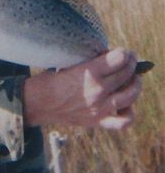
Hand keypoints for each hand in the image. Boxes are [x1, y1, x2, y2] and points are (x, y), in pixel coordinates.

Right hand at [23, 48, 142, 129]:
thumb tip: (106, 55)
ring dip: (135, 84)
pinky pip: (123, 121)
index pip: (119, 59)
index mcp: (89, 73)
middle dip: (131, 64)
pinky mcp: (98, 121)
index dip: (124, 53)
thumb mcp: (67, 62)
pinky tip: (126, 103)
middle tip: (129, 60)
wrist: (38, 102)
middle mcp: (98, 91)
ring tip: (132, 78)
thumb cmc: (50, 78)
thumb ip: (88, 60)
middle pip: (126, 74)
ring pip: (131, 95)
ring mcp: (100, 108)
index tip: (124, 51)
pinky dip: (130, 112)